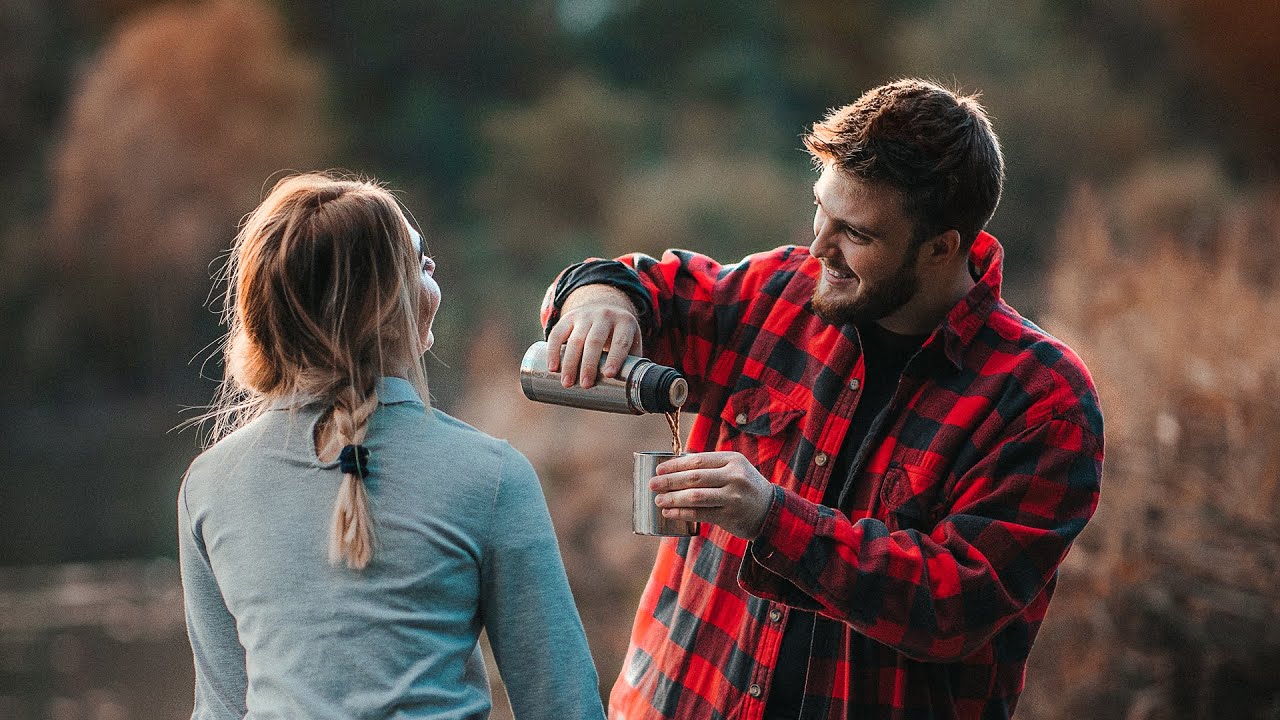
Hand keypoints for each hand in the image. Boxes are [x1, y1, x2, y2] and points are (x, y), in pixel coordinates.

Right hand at [546, 285, 642, 387]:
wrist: (603, 306)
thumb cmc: (619, 335)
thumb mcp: (631, 341)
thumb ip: (633, 362)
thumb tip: (635, 394)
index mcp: (625, 322)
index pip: (620, 341)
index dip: (615, 358)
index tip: (609, 375)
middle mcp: (605, 316)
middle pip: (595, 341)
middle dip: (589, 364)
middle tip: (585, 385)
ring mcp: (585, 315)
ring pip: (576, 339)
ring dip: (569, 363)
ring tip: (567, 383)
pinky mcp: (568, 318)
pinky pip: (557, 333)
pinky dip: (553, 351)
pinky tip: (553, 368)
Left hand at [650, 452, 773, 538]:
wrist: (770, 510)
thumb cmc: (744, 487)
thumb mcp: (734, 469)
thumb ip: (710, 466)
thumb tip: (674, 466)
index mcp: (733, 460)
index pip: (698, 460)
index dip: (675, 465)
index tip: (659, 469)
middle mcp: (734, 476)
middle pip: (694, 478)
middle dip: (670, 481)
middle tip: (653, 484)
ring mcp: (733, 497)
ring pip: (695, 497)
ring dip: (673, 499)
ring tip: (658, 500)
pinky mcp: (729, 515)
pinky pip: (700, 514)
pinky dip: (682, 513)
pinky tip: (670, 513)